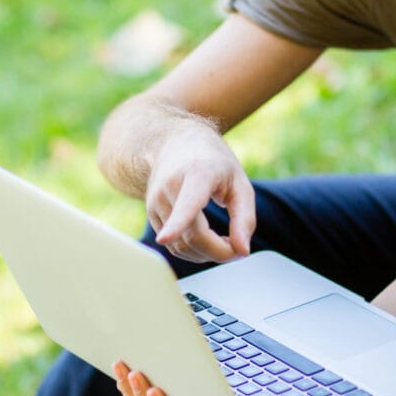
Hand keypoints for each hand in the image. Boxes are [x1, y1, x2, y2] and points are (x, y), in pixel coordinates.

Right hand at [146, 126, 255, 262]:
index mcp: (197, 174)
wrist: (176, 142)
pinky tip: (208, 239)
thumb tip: (242, 251)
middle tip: (238, 248)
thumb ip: (245, 218)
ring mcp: (156, 201)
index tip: (165, 238)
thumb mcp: (240, 182)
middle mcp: (169, 187)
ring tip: (225, 239)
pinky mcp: (151, 214)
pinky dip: (194, 250)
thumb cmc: (213, 162)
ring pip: (180, 246)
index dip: (177, 223)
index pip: (187, 203)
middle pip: (191, 236)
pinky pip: (174, 246)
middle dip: (219, 252)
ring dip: (207, 253)